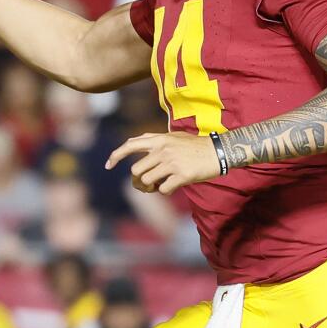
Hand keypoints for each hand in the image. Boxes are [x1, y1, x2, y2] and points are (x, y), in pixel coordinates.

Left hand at [107, 131, 223, 194]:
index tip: (107, 166)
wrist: (218, 151)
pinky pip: (163, 189)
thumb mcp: (173, 136)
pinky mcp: (181, 175)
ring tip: (159, 185)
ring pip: (147, 181)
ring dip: (150, 187)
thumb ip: (153, 139)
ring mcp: (172, 162)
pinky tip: (173, 186)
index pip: (130, 145)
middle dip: (138, 180)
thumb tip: (133, 141)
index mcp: (159, 139)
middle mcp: (163, 150)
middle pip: (136, 170)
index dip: (115, 156)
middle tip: (146, 185)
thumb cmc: (195, 145)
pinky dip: (165, 191)